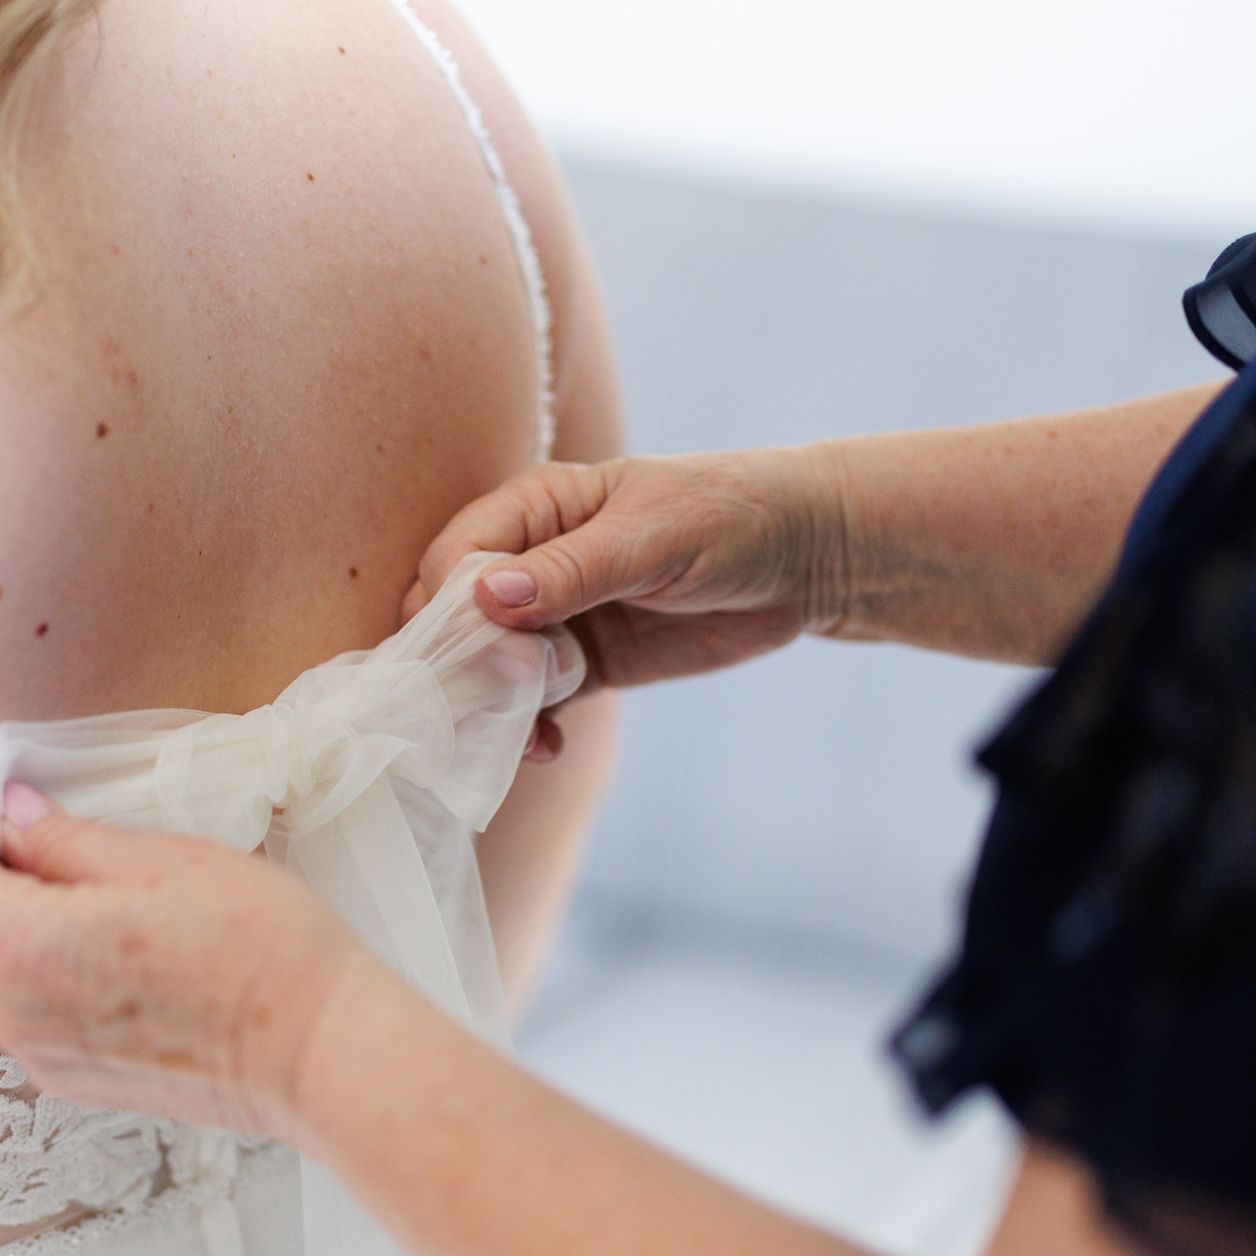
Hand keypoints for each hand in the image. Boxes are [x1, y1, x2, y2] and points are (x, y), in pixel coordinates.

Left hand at [0, 787, 396, 1143]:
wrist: (319, 1055)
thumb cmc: (257, 950)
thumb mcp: (160, 859)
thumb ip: (65, 838)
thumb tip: (13, 815)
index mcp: (18, 950)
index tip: (4, 805)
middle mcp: (9, 1013)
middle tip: (47, 833)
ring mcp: (36, 1054)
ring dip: (3, 913)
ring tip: (87, 886)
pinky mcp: (69, 1077)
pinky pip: (17, 1003)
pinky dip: (33, 959)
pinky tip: (106, 940)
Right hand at [405, 450, 847, 727]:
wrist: (803, 557)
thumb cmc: (729, 515)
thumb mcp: (652, 537)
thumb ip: (569, 570)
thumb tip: (485, 598)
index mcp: (533, 508)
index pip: (453, 559)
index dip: (452, 608)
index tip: (492, 647)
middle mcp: (529, 562)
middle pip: (453, 620)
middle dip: (467, 666)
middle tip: (513, 694)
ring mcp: (553, 619)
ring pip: (485, 671)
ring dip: (494, 708)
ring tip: (531, 734)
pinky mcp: (582, 665)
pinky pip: (530, 704)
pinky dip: (527, 730)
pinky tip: (545, 747)